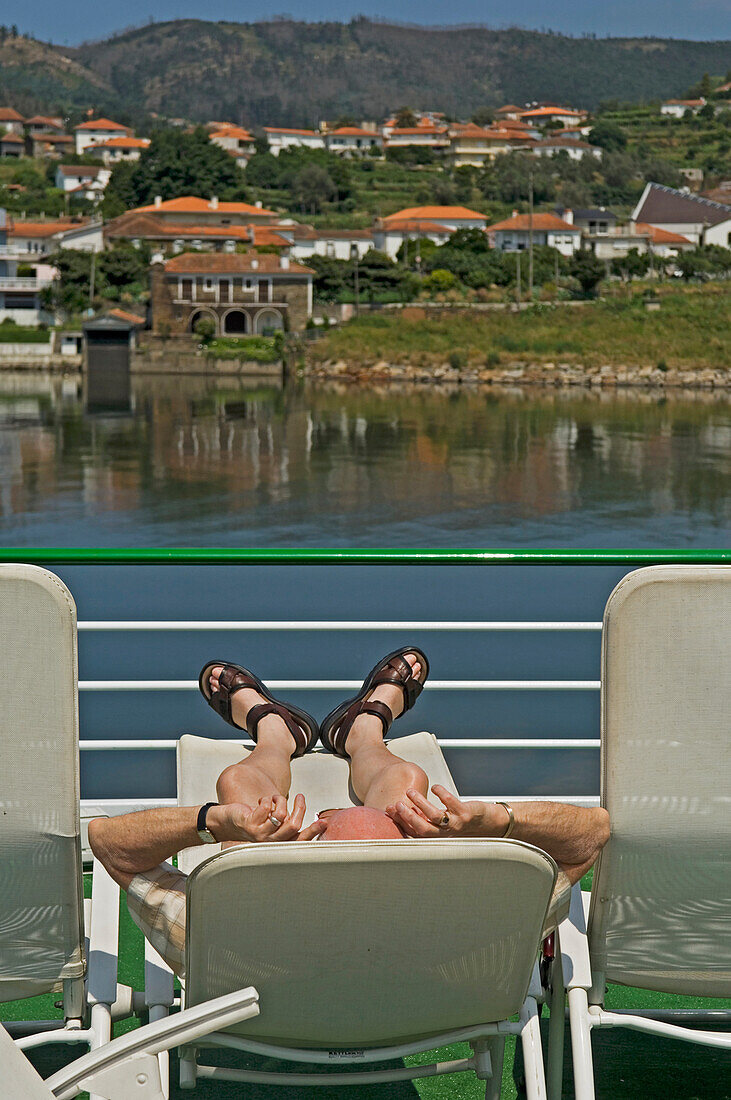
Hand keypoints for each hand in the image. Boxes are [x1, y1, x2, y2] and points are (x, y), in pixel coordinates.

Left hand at [210, 794, 326, 843]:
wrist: (225, 822)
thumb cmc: (251, 821)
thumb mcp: (270, 824)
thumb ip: (285, 823)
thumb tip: (303, 814)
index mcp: (277, 843)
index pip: (299, 840)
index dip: (313, 832)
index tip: (324, 822)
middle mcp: (270, 842)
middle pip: (294, 825)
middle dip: (300, 807)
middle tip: (300, 797)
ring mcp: (259, 834)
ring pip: (281, 814)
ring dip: (279, 800)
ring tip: (272, 798)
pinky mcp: (250, 824)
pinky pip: (267, 807)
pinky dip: (267, 799)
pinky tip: (261, 801)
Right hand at [386, 785, 504, 838]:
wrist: (491, 825)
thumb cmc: (465, 824)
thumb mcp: (444, 825)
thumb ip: (427, 820)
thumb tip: (405, 809)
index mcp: (438, 837)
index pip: (416, 832)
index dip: (402, 821)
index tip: (390, 809)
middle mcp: (447, 834)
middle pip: (423, 829)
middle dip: (408, 817)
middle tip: (396, 804)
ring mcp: (457, 824)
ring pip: (435, 816)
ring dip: (421, 803)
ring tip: (410, 792)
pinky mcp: (466, 813)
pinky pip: (452, 803)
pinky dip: (441, 794)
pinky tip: (435, 787)